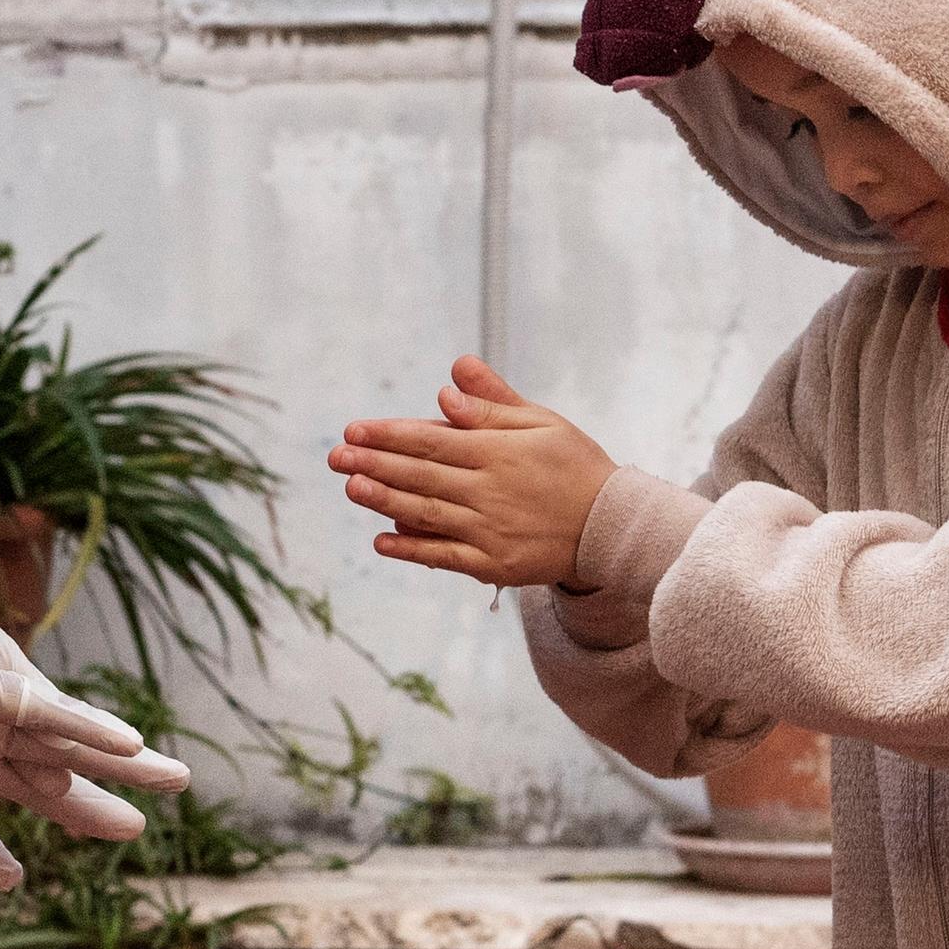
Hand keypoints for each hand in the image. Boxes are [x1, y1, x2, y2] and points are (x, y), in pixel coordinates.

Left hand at [331, 356, 616, 587]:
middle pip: (421, 475)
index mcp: (499, 452)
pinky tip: (381, 540)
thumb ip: (493, 404)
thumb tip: (448, 384)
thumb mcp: (542, 423)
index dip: (390, 434)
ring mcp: (490, 531)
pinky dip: (412, 549)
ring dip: (385, 500)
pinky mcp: (495, 565)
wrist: (613, 527)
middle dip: (374, 463)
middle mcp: (490, 491)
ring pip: (427, 513)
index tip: (354, 428)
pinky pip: (445, 557)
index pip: (432, 441)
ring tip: (350, 486)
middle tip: (335, 455)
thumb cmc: (574, 466)